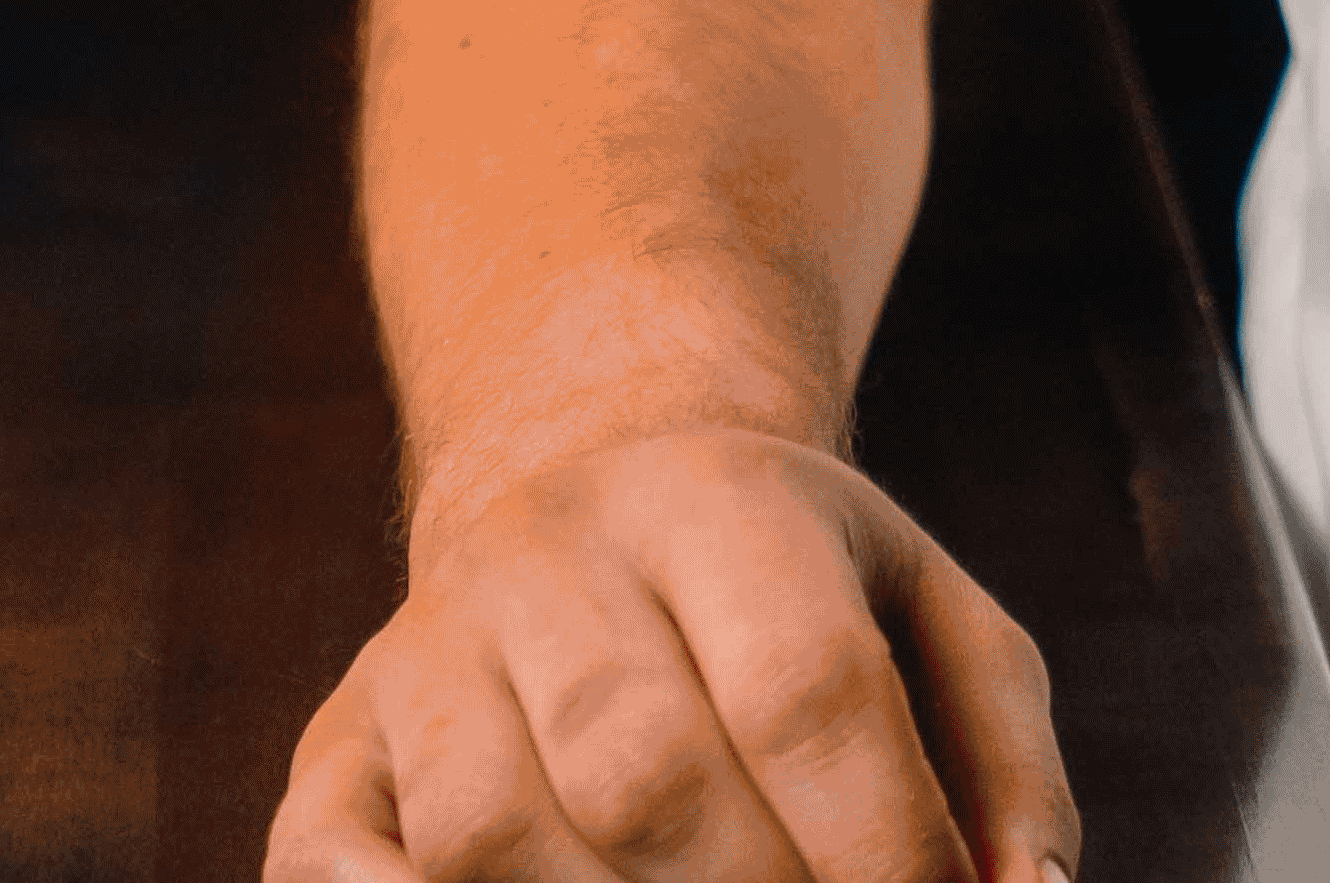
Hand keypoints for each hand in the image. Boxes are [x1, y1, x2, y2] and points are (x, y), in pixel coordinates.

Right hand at [266, 422, 1074, 882]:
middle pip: (644, 769)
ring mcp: (425, 656)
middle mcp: (554, 558)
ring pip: (489, 837)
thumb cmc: (792, 594)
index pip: (805, 683)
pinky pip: (334, 872)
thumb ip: (996, 762)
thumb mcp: (925, 615)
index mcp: (721, 502)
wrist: (589, 486)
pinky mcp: (332, 755)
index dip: (877, 842)